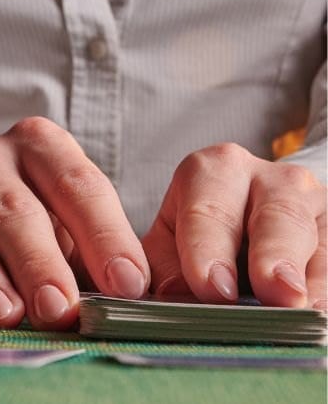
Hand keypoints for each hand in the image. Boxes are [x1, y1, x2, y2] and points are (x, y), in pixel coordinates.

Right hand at [0, 117, 149, 328]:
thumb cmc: (31, 226)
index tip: (126, 286)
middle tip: (59, 310)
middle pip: (11, 208)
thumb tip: (131, 298)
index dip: (104, 236)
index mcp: (36, 144)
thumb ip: (95, 257)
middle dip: (38, 262)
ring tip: (4, 315)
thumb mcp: (70, 227)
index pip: (76, 184)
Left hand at [142, 143, 326, 308]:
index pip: (207, 211)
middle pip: (275, 216)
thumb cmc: (202, 232)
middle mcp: (269, 178)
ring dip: (311, 276)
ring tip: (305, 308)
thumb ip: (168, 267)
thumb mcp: (171, 241)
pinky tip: (317, 309)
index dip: (209, 250)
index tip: (214, 288)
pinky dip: (324, 287)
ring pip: (314, 237)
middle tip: (274, 294)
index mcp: (213, 171)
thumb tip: (175, 296)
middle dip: (273, 256)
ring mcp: (313, 202)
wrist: (251, 211)